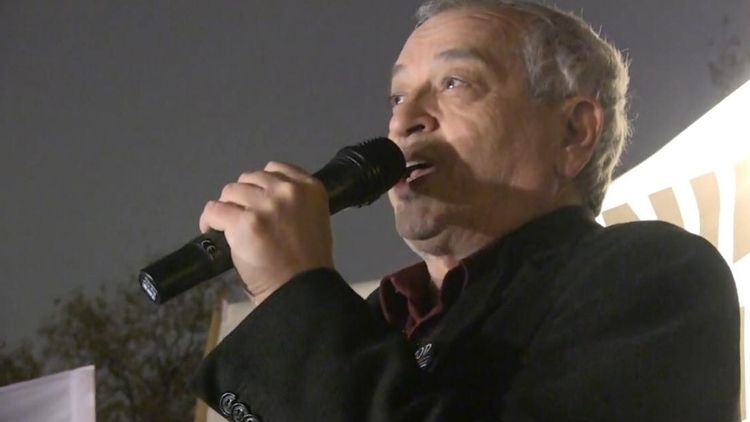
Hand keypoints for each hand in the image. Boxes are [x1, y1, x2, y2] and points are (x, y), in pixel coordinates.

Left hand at [199, 161, 333, 303]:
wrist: (303, 291)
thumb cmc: (310, 265)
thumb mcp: (315, 221)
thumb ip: (295, 205)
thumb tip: (264, 201)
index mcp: (311, 188)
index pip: (276, 168)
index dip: (262, 185)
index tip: (258, 201)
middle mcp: (288, 191)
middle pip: (250, 178)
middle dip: (244, 197)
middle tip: (243, 219)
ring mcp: (265, 205)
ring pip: (231, 191)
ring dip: (228, 208)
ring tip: (229, 226)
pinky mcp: (244, 222)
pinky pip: (215, 210)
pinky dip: (209, 220)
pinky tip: (211, 231)